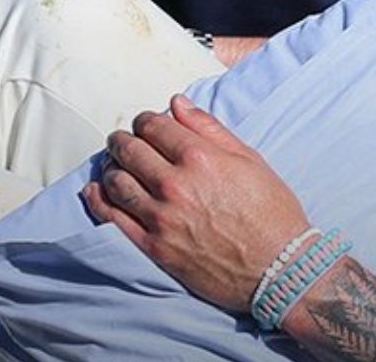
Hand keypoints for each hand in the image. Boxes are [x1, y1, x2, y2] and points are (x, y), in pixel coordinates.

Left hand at [81, 95, 309, 312]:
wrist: (281, 269)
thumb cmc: (272, 214)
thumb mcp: (249, 160)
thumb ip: (209, 128)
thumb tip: (177, 105)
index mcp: (200, 157)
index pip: (153, 126)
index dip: (145, 121)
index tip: (146, 125)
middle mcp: (176, 184)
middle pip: (129, 150)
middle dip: (123, 140)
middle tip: (122, 141)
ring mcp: (162, 217)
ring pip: (117, 181)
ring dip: (111, 167)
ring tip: (115, 165)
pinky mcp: (155, 247)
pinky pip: (115, 218)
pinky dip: (99, 201)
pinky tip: (94, 191)